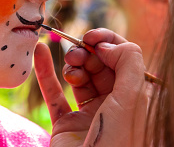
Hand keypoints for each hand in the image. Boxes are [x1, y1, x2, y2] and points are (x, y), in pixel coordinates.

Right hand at [33, 28, 147, 146]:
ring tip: (69, 62)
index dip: (108, 43)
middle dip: (88, 53)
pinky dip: (46, 73)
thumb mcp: (130, 99)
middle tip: (78, 52)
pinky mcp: (65, 125)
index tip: (91, 38)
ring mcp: (88, 114)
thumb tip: (108, 44)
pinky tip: (39, 52)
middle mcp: (113, 104)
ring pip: (79, 77)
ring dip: (71, 63)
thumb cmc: (115, 142)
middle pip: (100, 65)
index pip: (124, 58)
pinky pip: (54, 95)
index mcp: (134, 97)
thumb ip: (128, 63)